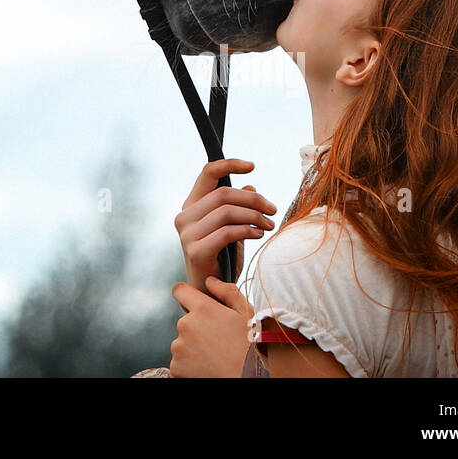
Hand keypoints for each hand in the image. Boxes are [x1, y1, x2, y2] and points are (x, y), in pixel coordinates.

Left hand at [167, 276, 252, 377]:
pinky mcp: (176, 367)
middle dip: (197, 329)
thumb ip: (227, 292)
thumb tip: (210, 281)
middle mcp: (186, 325)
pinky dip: (189, 366)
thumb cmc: (251, 348)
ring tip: (215, 357)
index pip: (179, 291)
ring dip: (193, 348)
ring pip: (182, 343)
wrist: (249, 379)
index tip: (194, 306)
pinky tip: (207, 368)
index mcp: (202, 308)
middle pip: (184, 321)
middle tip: (217, 341)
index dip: (186, 296)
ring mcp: (179, 347)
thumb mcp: (247, 315)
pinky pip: (179, 362)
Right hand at [173, 158, 275, 291]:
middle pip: (223, 194)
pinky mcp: (195, 250)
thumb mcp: (231, 229)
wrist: (209, 294)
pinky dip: (248, 230)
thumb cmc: (221, 260)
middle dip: (253, 200)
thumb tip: (251, 187)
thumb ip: (236, 208)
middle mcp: (184, 216)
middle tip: (273, 210)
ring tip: (269, 225)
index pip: (207, 173)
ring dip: (254, 216)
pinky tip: (259, 235)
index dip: (229, 164)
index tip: (252, 166)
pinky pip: (227, 232)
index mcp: (191, 206)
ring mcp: (187, 233)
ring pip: (226, 211)